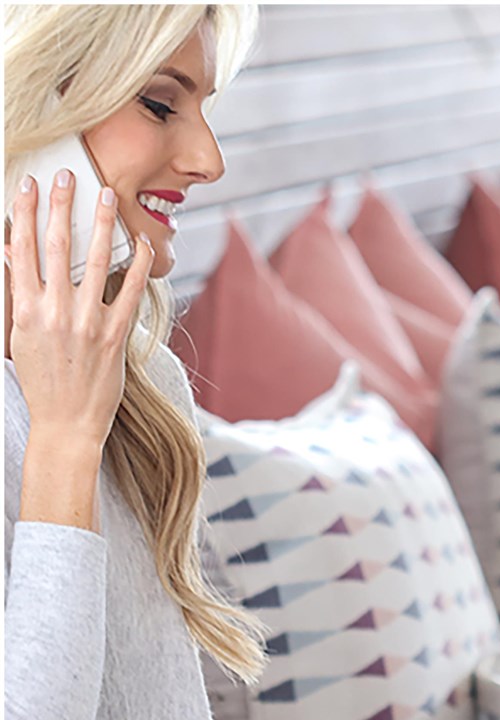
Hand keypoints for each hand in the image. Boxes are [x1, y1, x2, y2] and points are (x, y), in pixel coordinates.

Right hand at [6, 169, 153, 449]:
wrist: (66, 423)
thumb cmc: (43, 381)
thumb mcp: (18, 337)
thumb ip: (19, 296)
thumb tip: (14, 257)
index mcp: (24, 309)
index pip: (20, 248)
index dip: (23, 211)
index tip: (27, 184)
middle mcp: (54, 311)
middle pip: (56, 245)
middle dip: (61, 205)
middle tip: (67, 175)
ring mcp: (86, 322)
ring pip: (94, 261)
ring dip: (101, 223)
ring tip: (107, 195)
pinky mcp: (114, 336)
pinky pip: (130, 291)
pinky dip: (138, 264)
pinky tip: (144, 243)